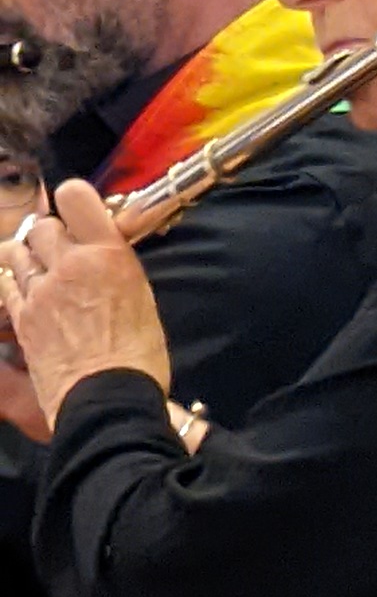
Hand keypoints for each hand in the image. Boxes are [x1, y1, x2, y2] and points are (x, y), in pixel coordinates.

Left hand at [1, 181, 172, 427]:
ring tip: (44, 273)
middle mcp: (69, 265)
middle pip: (43, 227)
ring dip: (30, 257)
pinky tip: (30, 293)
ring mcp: (40, 290)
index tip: (80, 215)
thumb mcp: (142, 300)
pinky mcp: (22, 316)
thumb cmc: (138, 358)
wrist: (109, 400)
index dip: (75, 200)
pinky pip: (8, 283)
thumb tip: (103, 253)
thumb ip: (115, 268)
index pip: (74, 196)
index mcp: (107, 255)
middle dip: (53, 237)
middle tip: (65, 254)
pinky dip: (16, 283)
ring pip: (19, 251)